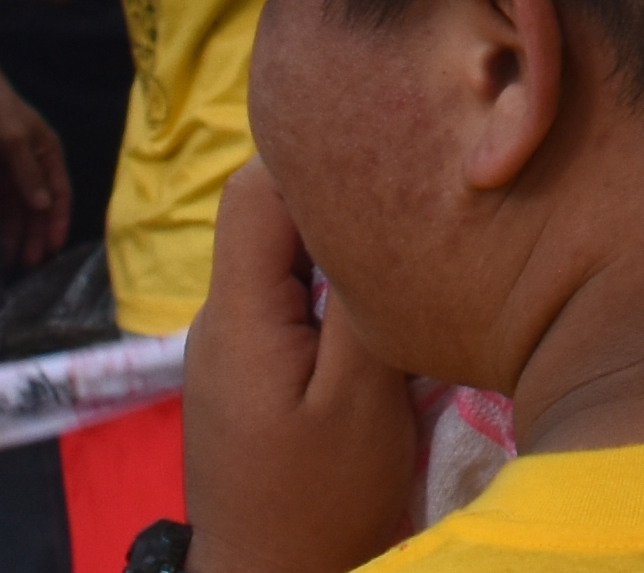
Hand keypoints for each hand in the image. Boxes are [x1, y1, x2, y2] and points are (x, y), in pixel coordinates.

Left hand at [0, 42, 74, 265]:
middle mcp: (31, 166)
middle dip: (37, 234)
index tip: (54, 248)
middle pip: (38, 207)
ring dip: (17, 234)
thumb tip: (43, 206)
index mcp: (47, 155)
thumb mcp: (14, 140)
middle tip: (30, 264)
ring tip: (12, 261)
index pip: (59, 194)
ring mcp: (9, 172)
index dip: (58, 221)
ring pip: (17, 210)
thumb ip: (28, 173)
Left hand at [177, 162, 431, 572]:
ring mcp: (232, 354)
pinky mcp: (252, 381)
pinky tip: (389, 305)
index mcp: (237, 315)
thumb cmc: (322, 500)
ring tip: (417, 242)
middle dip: (343, 197)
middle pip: (273, 220)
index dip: (317, 150)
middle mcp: (220, 322)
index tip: (393, 142)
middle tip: (422, 189)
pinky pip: (292, 306)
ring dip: (346, 250)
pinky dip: (338, 294)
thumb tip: (374, 204)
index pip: (255, 187)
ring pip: (287, 263)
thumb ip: (361, 292)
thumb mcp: (361, 394)